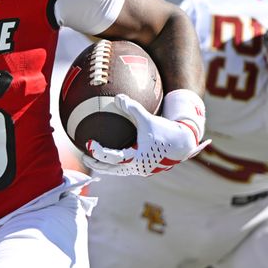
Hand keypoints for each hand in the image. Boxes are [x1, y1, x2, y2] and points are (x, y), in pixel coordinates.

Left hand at [82, 93, 209, 176]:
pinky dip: (116, 162)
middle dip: (97, 164)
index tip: (90, 144)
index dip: (99, 152)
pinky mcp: (144, 167)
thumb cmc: (165, 131)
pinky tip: (111, 153)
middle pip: (112, 170)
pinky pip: (126, 167)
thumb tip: (118, 96)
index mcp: (137, 158)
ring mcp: (141, 169)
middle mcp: (138, 167)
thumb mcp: (148, 119)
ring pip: (119, 171)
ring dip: (106, 165)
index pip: (113, 158)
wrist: (183, 143)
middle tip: (84, 155)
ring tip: (94, 158)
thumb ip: (133, 108)